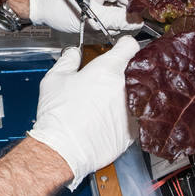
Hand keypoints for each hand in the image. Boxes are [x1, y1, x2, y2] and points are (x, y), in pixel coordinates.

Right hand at [27, 36, 139, 190]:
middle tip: (110, 78)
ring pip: (140, 94)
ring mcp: (133, 109)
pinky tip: (113, 119)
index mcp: (108, 69)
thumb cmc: (58, 116)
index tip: (121, 49)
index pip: (130, 46)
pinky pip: (138, 115)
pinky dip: (129, 115)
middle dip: (126, 71)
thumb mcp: (54, 80)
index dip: (124, 46)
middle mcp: (125, 87)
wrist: (63, 149)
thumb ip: (68, 61)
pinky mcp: (134, 130)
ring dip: (129, 94)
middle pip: (137, 70)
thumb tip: (73, 55)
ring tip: (111, 101)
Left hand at [29, 0, 139, 33]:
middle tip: (105, 25)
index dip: (133, 14)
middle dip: (120, 16)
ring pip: (120, 1)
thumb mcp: (92, 19)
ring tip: (96, 21)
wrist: (43, 3)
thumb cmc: (61, 9)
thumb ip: (118, 21)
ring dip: (113, 15)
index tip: (128, 27)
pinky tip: (96, 16)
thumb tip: (138, 22)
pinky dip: (107, 11)